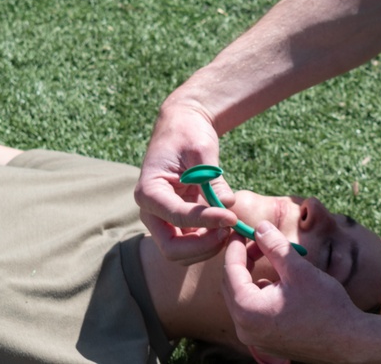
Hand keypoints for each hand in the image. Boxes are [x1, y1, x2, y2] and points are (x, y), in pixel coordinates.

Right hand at [135, 98, 238, 264]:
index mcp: (148, 190)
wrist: (184, 126)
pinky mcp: (177, 223)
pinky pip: (192, 244)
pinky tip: (227, 226)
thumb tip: (228, 204)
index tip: (232, 217)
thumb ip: (212, 179)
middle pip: (172, 248)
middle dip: (203, 245)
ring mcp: (163, 219)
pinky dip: (209, 242)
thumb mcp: (202, 150)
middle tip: (230, 230)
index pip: (176, 215)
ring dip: (208, 247)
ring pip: (182, 253)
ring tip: (231, 226)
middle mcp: (150, 211)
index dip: (205, 220)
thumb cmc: (189, 133)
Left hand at [223, 223, 362, 362]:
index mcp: (248, 310)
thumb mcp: (298, 269)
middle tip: (256, 240)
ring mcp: (255, 339)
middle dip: (242, 260)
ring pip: (243, 298)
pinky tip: (278, 283)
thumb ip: (274, 247)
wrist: (348, 341)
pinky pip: (253, 312)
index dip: (235, 247)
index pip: (230, 271)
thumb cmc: (325, 306)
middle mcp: (245, 329)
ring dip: (251, 276)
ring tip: (270, 257)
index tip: (240, 230)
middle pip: (232, 286)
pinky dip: (260, 293)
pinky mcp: (266, 342)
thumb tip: (260, 227)